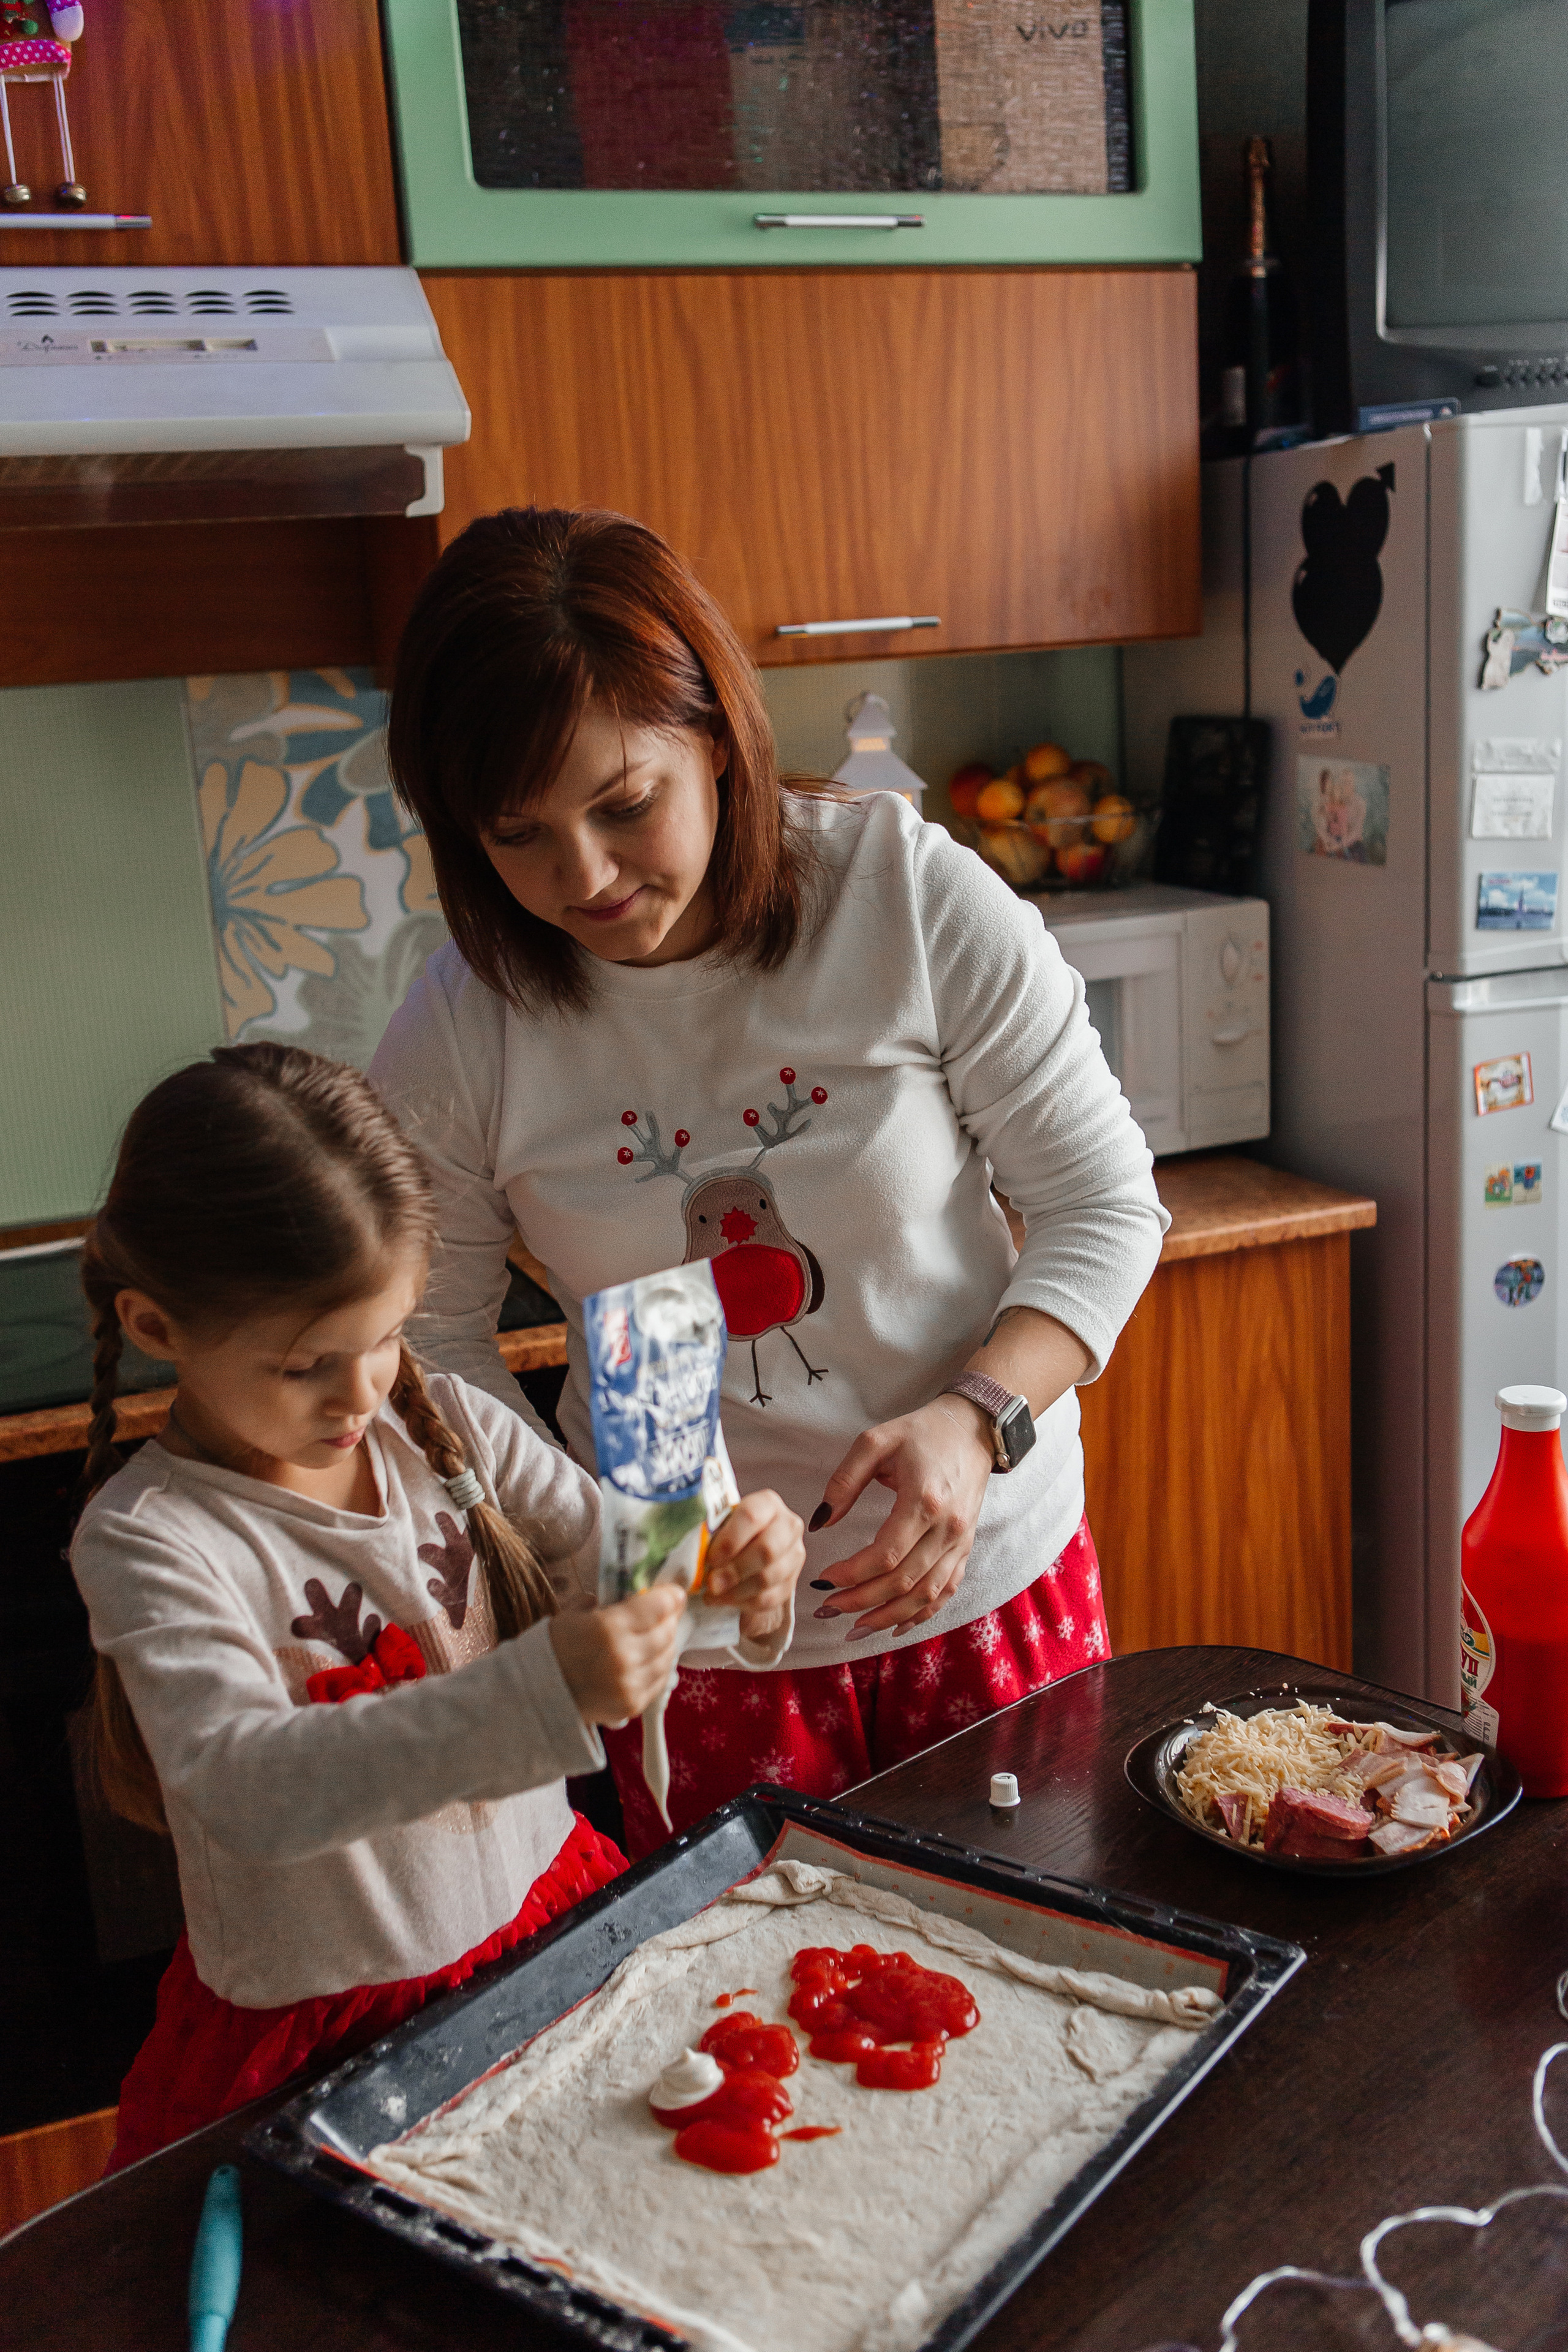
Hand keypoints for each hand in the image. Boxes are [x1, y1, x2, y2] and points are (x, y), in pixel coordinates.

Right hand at [549, 1585, 685, 1724]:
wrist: (532, 1695)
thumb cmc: (551, 1649)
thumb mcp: (573, 1615)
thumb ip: (605, 1604)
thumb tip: (631, 1596)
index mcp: (608, 1628)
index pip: (658, 1606)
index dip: (671, 1596)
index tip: (674, 1593)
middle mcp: (624, 1656)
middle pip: (666, 1632)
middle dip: (669, 1620)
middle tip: (666, 1614)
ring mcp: (630, 1684)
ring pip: (667, 1658)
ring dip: (667, 1644)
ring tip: (658, 1636)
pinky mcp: (631, 1705)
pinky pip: (659, 1682)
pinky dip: (659, 1668)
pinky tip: (651, 1660)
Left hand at [704, 1489, 804, 1641]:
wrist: (749, 1546)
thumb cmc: (727, 1530)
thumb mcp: (720, 1523)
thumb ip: (709, 1531)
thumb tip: (692, 1551)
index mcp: (768, 1503)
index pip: (751, 1516)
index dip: (729, 1540)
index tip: (710, 1558)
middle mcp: (788, 1526)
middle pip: (767, 1550)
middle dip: (734, 1570)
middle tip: (711, 1583)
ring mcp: (793, 1555)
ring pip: (768, 1578)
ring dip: (736, 1591)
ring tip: (712, 1594)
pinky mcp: (791, 1582)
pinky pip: (769, 1598)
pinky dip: (743, 1603)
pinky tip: (724, 1600)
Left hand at [811, 1398, 993, 1637]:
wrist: (973, 1429)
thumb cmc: (920, 1432)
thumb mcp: (875, 1441)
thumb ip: (843, 1481)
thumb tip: (819, 1523)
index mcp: (923, 1501)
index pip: (885, 1555)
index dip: (851, 1574)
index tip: (823, 1578)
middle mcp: (947, 1528)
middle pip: (903, 1582)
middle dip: (861, 1602)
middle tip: (827, 1608)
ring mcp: (960, 1541)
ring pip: (925, 1595)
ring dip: (888, 1617)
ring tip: (854, 1628)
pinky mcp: (965, 1547)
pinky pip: (945, 1591)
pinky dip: (921, 1614)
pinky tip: (895, 1627)